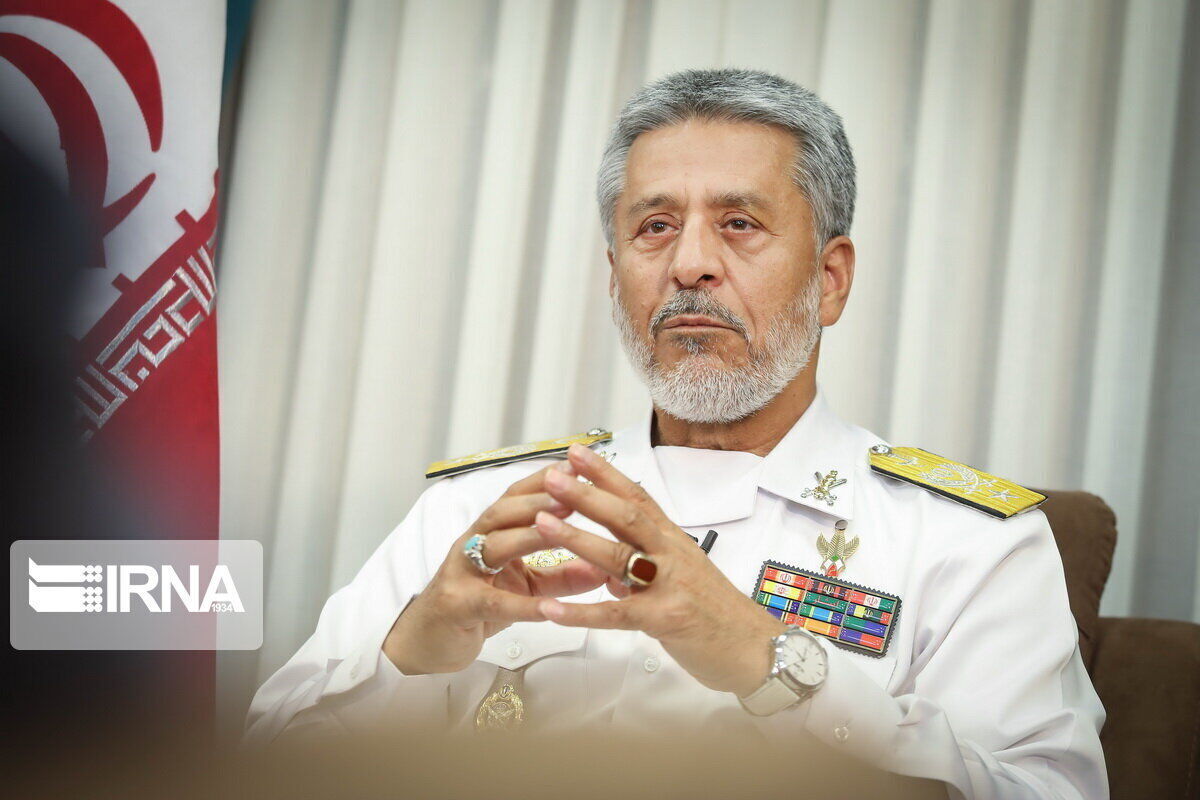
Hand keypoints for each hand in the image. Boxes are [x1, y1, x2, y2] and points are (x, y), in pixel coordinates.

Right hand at [383, 464, 613, 674]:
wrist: (428, 641)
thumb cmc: (476, 606)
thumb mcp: (525, 587)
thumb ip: (562, 576)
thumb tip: (605, 566)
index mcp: (490, 533)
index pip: (516, 497)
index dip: (544, 481)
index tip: (578, 468)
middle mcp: (472, 544)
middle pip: (503, 512)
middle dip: (538, 499)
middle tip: (573, 492)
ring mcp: (462, 573)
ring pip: (493, 546)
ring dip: (527, 535)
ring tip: (559, 529)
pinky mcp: (458, 606)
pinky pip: (493, 602)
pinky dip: (522, 605)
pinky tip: (549, 609)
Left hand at [534, 444, 785, 696]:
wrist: (756, 650)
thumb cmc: (720, 615)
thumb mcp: (683, 581)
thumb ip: (647, 572)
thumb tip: (613, 578)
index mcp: (674, 541)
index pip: (638, 498)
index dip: (607, 474)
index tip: (577, 454)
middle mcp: (672, 556)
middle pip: (626, 516)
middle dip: (586, 495)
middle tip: (552, 477)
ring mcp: (669, 586)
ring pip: (618, 556)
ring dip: (576, 538)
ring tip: (541, 524)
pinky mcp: (665, 620)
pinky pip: (615, 615)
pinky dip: (580, 612)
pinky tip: (551, 609)